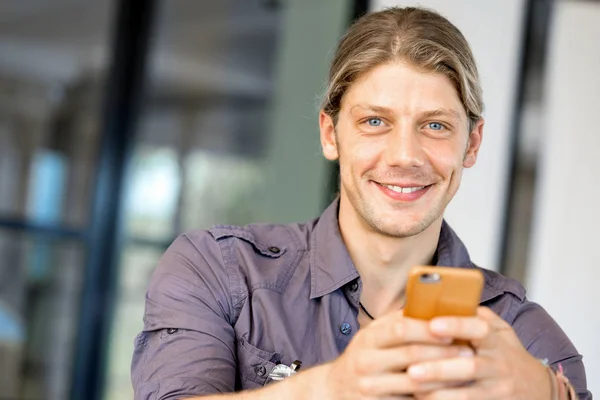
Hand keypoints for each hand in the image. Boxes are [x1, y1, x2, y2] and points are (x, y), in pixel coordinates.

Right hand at [323, 311, 475, 398]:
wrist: (334, 389)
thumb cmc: (362, 357)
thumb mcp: (371, 336)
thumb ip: (395, 322)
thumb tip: (428, 303)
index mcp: (367, 338)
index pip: (399, 329)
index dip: (427, 329)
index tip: (451, 329)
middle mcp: (366, 362)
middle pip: (410, 355)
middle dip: (443, 352)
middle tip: (468, 350)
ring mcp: (370, 387)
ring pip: (415, 382)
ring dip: (444, 376)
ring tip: (464, 370)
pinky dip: (432, 396)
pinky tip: (448, 390)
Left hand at [406, 307, 551, 399]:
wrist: (537, 387)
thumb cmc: (507, 353)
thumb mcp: (500, 330)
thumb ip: (476, 316)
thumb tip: (443, 301)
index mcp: (496, 340)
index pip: (479, 329)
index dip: (457, 325)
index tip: (432, 325)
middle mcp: (499, 365)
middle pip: (470, 367)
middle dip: (439, 369)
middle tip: (411, 370)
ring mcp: (498, 389)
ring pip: (468, 395)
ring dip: (439, 393)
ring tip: (413, 389)